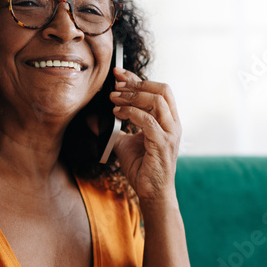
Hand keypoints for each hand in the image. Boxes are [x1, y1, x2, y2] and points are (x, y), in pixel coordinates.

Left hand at [108, 69, 181, 204]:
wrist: (152, 193)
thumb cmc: (142, 168)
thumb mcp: (124, 143)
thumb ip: (113, 129)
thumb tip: (93, 118)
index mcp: (168, 120)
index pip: (158, 90)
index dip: (138, 78)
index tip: (119, 74)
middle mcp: (173, 124)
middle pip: (161, 90)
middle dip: (136, 82)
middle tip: (114, 84)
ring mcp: (170, 134)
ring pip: (157, 101)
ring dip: (132, 96)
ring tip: (113, 99)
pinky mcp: (162, 144)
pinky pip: (148, 121)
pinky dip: (131, 113)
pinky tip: (117, 114)